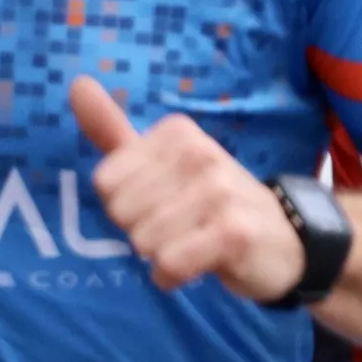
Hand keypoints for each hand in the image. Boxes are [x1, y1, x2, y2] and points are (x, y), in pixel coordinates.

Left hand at [71, 77, 303, 302]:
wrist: (286, 241)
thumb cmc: (214, 202)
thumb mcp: (163, 163)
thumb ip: (115, 130)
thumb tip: (75, 84)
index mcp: (178, 133)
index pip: (105, 183)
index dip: (128, 204)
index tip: (165, 202)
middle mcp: (200, 153)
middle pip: (121, 214)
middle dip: (143, 231)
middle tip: (183, 226)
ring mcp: (219, 191)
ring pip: (143, 241)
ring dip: (161, 256)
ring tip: (194, 244)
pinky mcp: (233, 232)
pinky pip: (169, 263)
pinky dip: (174, 276)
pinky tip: (198, 267)